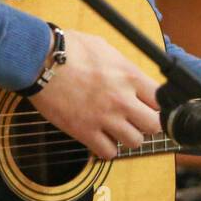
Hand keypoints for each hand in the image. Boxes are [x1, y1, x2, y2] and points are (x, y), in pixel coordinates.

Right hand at [29, 28, 161, 159]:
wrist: (40, 61)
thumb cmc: (70, 49)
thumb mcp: (105, 48)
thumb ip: (124, 67)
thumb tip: (133, 78)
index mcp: (129, 76)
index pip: (160, 99)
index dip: (157, 104)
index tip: (149, 104)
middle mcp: (122, 99)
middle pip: (154, 125)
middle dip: (147, 123)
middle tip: (136, 118)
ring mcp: (104, 117)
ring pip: (135, 142)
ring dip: (128, 136)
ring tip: (118, 128)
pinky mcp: (85, 132)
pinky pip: (108, 153)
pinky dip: (107, 148)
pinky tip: (101, 136)